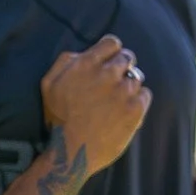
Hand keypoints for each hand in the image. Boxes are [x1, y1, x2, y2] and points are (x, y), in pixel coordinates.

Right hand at [41, 35, 151, 173]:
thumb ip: (67, 61)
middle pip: (128, 57)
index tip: (108, 63)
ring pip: (137, 76)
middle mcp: (108, 74)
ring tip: (116, 101)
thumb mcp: (49, 83)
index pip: (112, 43)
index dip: (111, 52)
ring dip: (129, 86)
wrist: (72, 152)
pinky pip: (145, 94)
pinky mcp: (136, 109)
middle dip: (121, 68)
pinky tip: (125, 111)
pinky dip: (138, 101)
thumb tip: (85, 52)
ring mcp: (124, 91)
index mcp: (86, 64)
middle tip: (113, 84)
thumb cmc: (58, 119)